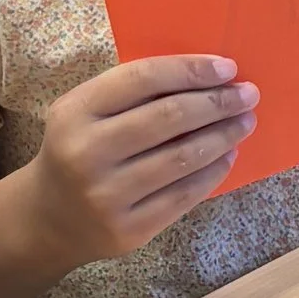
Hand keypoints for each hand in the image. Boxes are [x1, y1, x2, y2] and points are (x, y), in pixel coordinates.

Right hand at [26, 55, 257, 263]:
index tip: (228, 68)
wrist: (50, 218)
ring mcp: (107, 195)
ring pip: (183, 158)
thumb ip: (133, 92)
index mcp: (75, 112)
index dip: (191, 70)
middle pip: (170, 117)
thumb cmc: (80, 148)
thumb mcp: (87, 112)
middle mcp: (87, 153)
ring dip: (224, 136)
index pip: (144, 78)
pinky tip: (228, 156)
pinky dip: (214, 172)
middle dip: (218, 102)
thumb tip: (208, 77)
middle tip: (248, 94)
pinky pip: (185, 195)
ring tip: (245, 122)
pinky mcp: (129, 229)